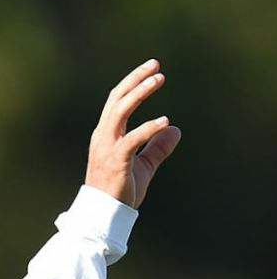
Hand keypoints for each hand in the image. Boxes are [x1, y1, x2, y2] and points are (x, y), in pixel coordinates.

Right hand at [85, 59, 181, 208]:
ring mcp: (107, 147)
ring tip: (159, 79)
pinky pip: (131, 139)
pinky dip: (147, 128)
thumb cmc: (119, 191)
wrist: (103, 213)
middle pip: (117, 99)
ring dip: (139, 93)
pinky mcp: (115, 160)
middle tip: (156, 65)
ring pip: (120, 111)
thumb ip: (157, 147)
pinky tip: (164, 121)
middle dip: (136, 79)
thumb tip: (175, 128)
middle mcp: (103, 136)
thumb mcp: (142, 165)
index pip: (117, 101)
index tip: (151, 69)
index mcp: (106, 135)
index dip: (133, 83)